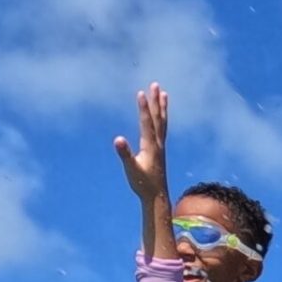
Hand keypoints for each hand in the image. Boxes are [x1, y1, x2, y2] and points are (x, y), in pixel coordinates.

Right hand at [114, 83, 170, 203]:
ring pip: (162, 122)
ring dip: (162, 107)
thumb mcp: (131, 169)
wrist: (156, 196)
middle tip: (155, 85)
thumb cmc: (142, 183)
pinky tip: (161, 115)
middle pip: (158, 118)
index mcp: (151, 146)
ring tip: (163, 93)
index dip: (144, 108)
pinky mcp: (160, 150)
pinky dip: (162, 119)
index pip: (147, 123)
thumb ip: (125, 154)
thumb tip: (118, 140)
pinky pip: (162, 129)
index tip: (141, 93)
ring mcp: (160, 146)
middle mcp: (158, 143)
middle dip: (156, 101)